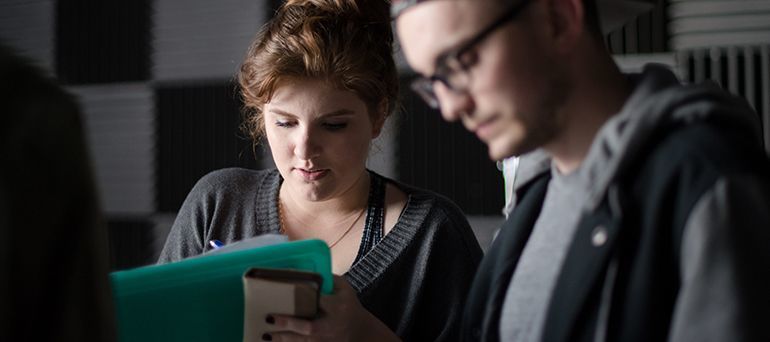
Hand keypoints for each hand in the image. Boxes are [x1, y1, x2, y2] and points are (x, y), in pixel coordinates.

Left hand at [263, 275, 399, 341]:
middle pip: (309, 326)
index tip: (288, 289)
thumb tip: (308, 269)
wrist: (360, 332)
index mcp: (338, 306)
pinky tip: (271, 341)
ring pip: (302, 341)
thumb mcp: (345, 289)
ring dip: (283, 338)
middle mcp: (331, 324)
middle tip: (270, 317)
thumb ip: (330, 279)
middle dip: (289, 323)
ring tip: (264, 334)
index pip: (319, 300)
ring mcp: (325, 339)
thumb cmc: (348, 305)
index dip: (304, 296)